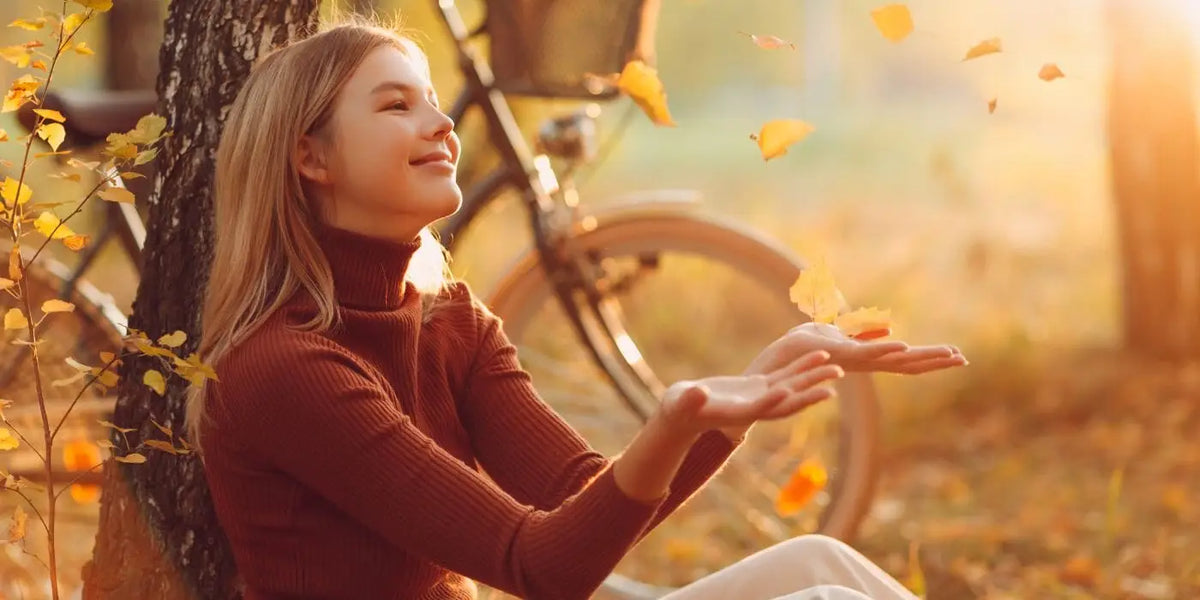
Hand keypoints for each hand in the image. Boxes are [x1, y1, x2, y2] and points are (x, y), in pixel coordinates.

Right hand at [655, 350, 843, 440]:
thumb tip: (697, 393)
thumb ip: (690, 399)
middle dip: (810, 389)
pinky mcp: (758, 386)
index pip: (759, 408)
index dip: (774, 400)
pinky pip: (785, 375)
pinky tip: (817, 356)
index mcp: (737, 413)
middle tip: (834, 376)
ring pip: (791, 385)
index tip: (789, 390)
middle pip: (787, 399)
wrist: (683, 412)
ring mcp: (758, 396)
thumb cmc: (678, 409)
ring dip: (812, 375)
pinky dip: (801, 367)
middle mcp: (754, 407)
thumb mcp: (680, 404)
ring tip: (835, 364)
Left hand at [742, 322, 967, 377]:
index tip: (956, 354)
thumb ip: (861, 333)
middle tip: (963, 359)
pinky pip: (863, 353)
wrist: (768, 366)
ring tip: (946, 353)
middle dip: (933, 360)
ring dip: (918, 357)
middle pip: (905, 362)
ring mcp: (850, 362)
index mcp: (863, 357)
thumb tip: (889, 329)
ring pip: (890, 361)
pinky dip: (884, 350)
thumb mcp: (835, 334)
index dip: (929, 356)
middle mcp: (860, 363)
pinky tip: (903, 346)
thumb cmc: (797, 352)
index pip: (903, 358)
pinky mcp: (835, 356)